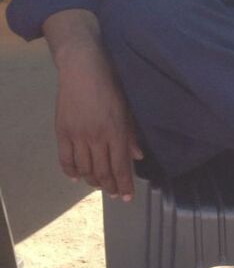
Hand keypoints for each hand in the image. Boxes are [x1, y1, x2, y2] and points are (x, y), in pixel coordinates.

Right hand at [54, 45, 143, 200]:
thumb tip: (137, 157)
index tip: (127, 198)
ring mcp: (78, 136)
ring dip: (92, 181)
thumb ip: (130, 135)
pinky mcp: (62, 132)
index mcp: (116, 132)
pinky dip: (71, 172)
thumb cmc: (110, 85)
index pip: (121, 167)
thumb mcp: (126, 109)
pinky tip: (77, 177)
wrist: (82, 69)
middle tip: (115, 195)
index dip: (124, 185)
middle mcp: (97, 138)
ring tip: (99, 185)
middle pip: (102, 171)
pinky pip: (65, 159)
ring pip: (84, 169)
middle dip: (110, 187)